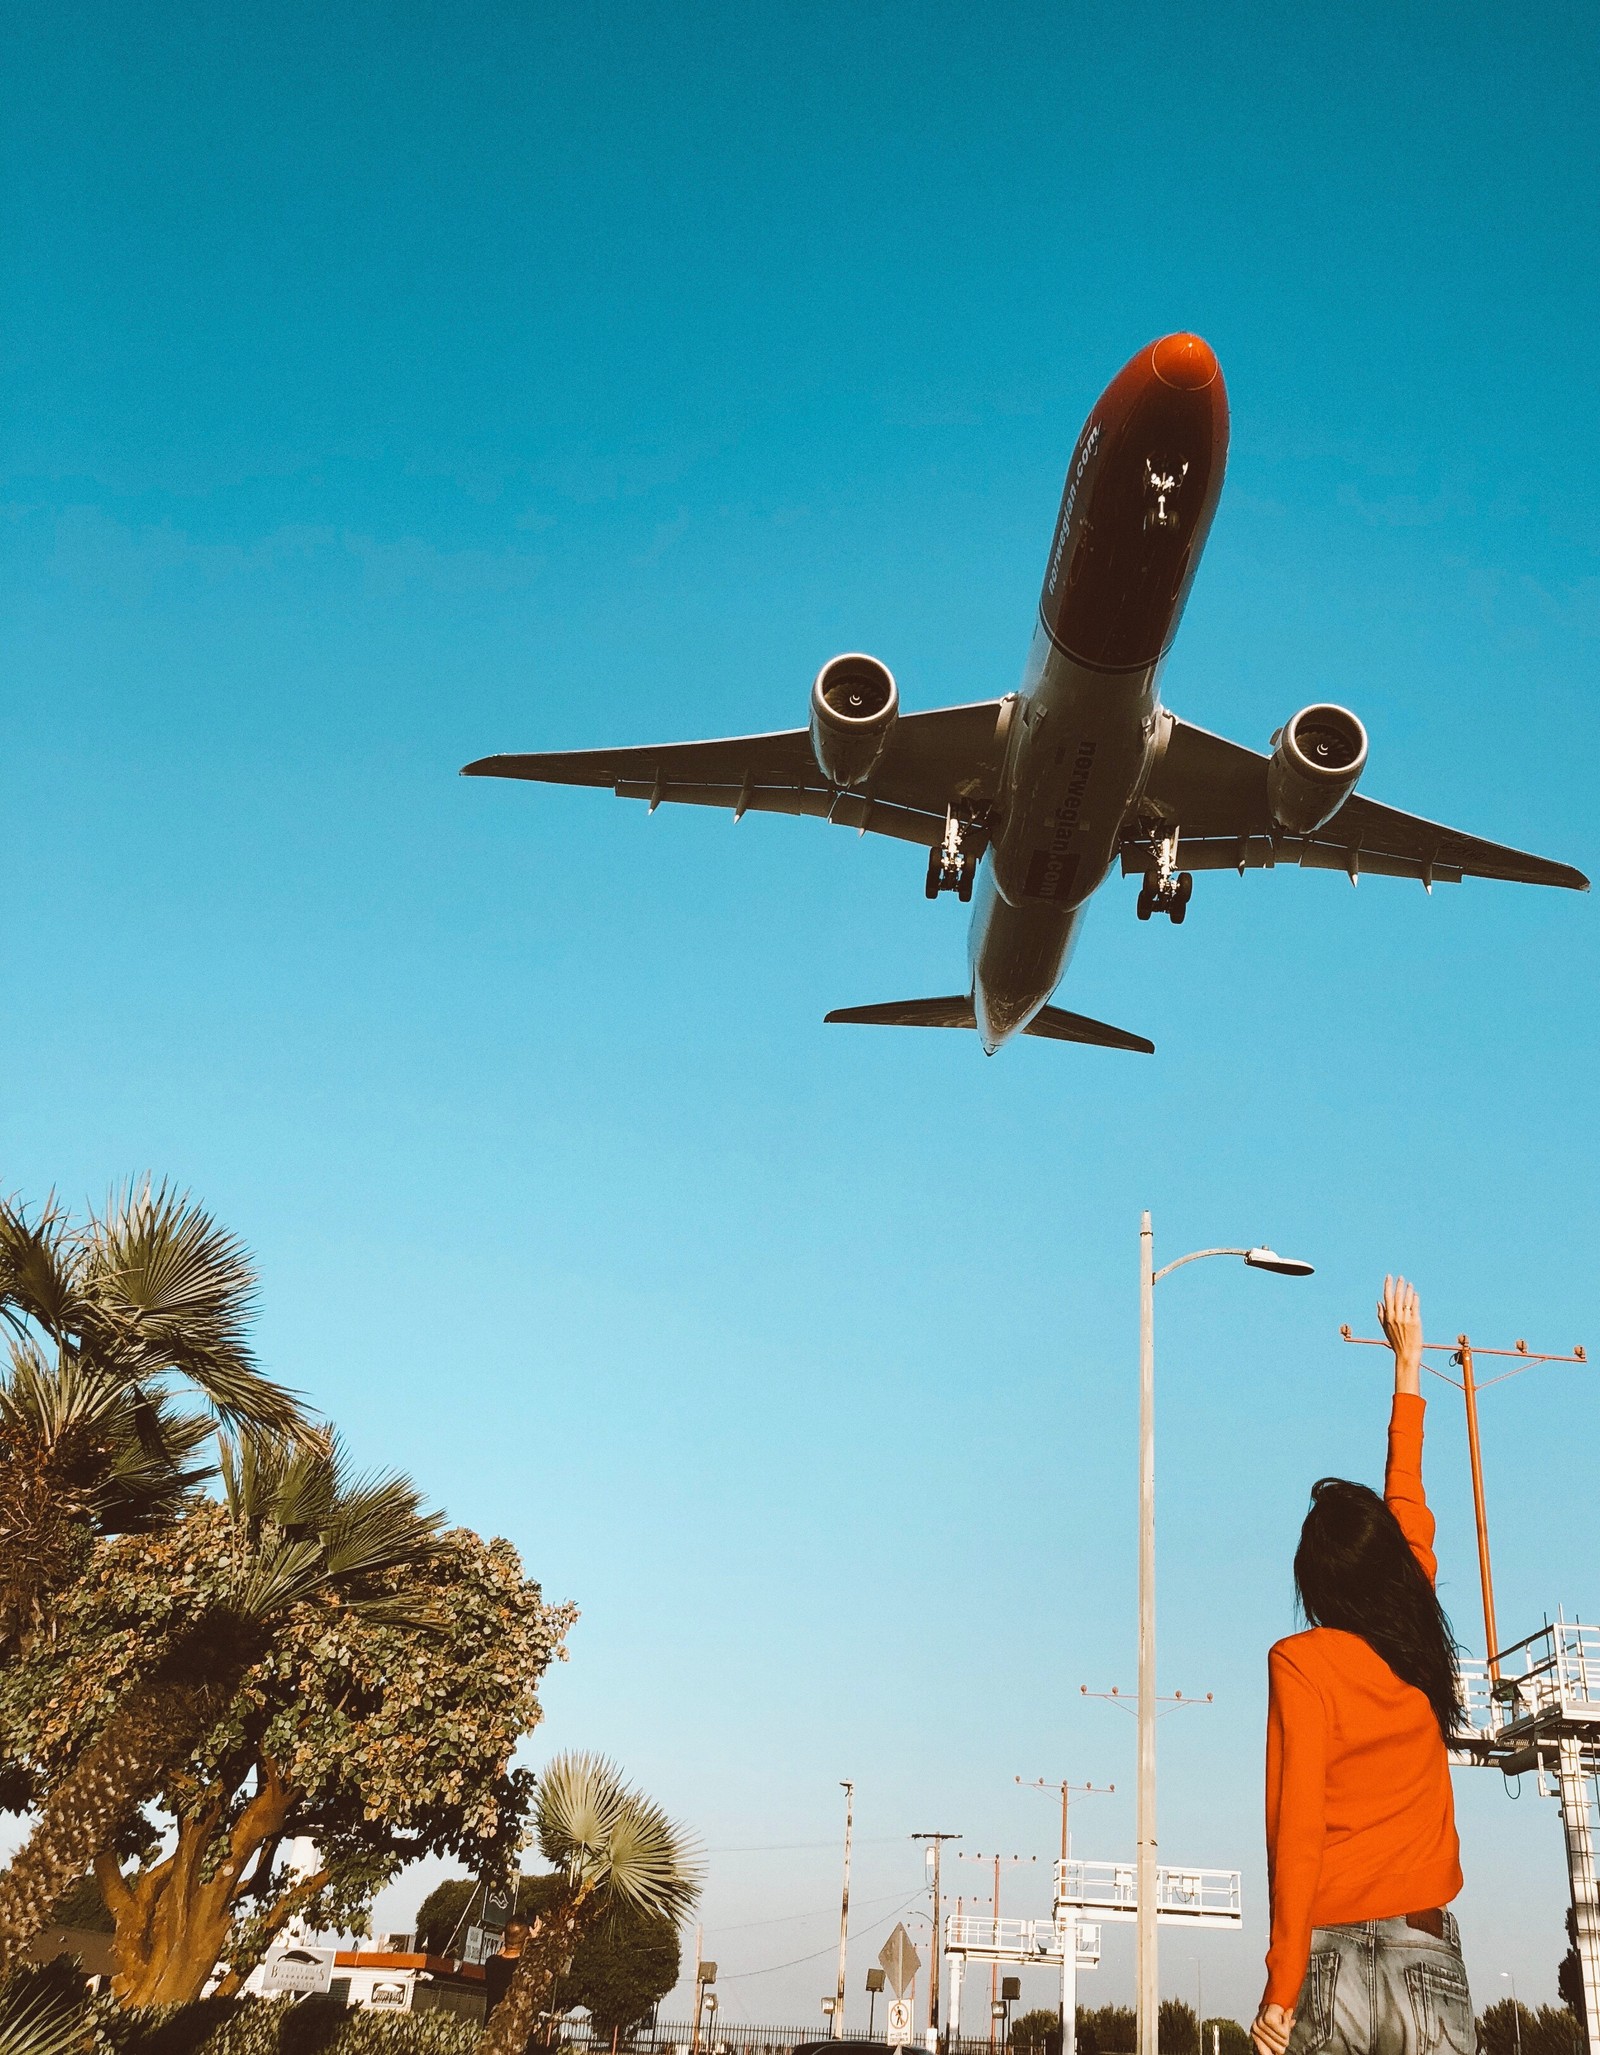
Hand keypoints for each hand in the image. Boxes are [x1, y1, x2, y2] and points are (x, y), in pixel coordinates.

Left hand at [1251, 2004, 1293, 2054]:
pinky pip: (1284, 2034)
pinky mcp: (1268, 2020)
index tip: (1275, 2054)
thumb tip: (1289, 2032)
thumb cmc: (1277, 2012)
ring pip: (1283, 2042)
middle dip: (1284, 2041)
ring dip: (1287, 2032)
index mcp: (1255, 2034)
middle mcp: (1255, 2030)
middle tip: (1283, 2029)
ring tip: (1282, 2021)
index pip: (1264, 2054)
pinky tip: (1284, 2016)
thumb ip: (1283, 2032)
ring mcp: (1260, 2024)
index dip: (1273, 2054)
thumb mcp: (1279, 2027)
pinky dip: (1288, 2026)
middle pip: (1279, 2051)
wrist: (1278, 1992)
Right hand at [1378, 1273, 1423, 1392]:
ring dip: (1408, 1290)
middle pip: (1397, 1296)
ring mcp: (1406, 1319)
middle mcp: (1396, 1316)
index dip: (1388, 1286)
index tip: (1389, 1277)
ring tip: (1409, 1284)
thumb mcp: (1385, 1328)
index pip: (1387, 1297)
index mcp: (1388, 1317)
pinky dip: (1415, 1299)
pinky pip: (1415, 1307)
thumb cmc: (1396, 1342)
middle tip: (1400, 1277)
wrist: (1407, 1353)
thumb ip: (1381, 1315)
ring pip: (1407, 1300)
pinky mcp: (1416, 1321)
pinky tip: (1415, 1294)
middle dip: (1398, 1285)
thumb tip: (1378, 1302)